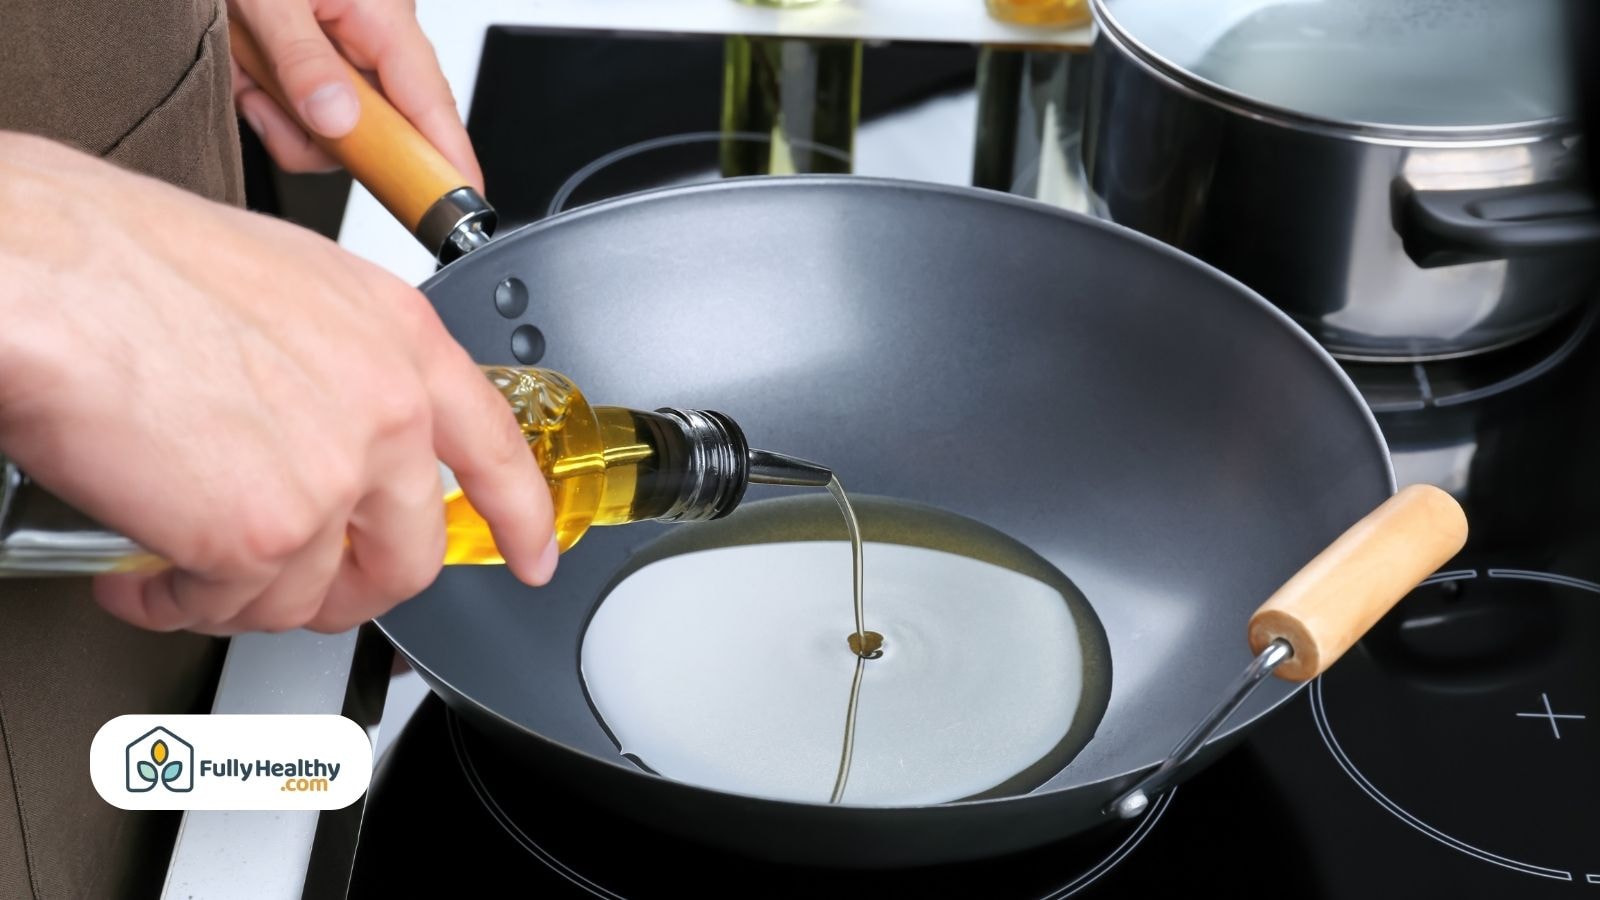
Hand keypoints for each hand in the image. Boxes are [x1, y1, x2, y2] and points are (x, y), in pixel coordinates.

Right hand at [0, 133, 552, 633]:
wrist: (46, 273)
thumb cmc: (133, 263)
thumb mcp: (291, 286)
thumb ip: (342, 367)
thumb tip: (336, 429)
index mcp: (401, 341)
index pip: (495, 448)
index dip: (523, 516)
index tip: (534, 555)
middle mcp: (386, 412)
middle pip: (407, 555)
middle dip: (349, 588)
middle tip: (296, 584)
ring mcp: (333, 479)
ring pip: (311, 593)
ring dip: (242, 595)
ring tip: (185, 564)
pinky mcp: (263, 536)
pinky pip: (231, 608)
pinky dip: (178, 604)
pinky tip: (144, 574)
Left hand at [226, 0, 481, 190]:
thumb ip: (301, 58)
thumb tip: (337, 118)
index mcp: (382, 15)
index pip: (431, 102)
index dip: (450, 156)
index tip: (464, 200)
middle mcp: (369, 42)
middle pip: (378, 133)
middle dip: (319, 135)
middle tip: (267, 100)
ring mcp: (339, 62)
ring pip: (334, 138)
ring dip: (281, 120)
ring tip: (248, 71)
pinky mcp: (309, 75)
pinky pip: (302, 125)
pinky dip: (265, 110)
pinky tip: (246, 74)